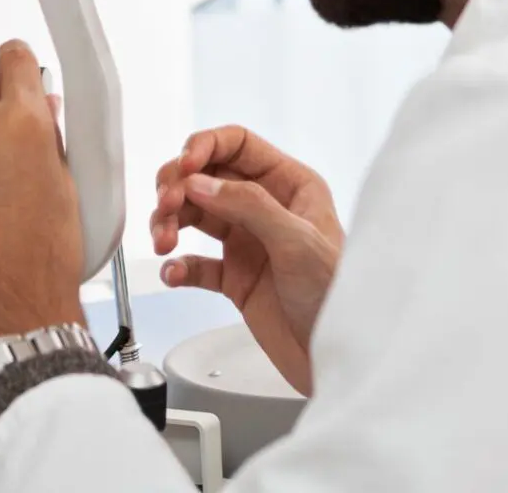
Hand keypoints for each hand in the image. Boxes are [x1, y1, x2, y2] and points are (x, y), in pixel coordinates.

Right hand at [150, 126, 343, 394]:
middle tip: (166, 208)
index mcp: (289, 185)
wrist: (343, 362)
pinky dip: (178, 265)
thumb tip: (198, 182)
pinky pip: (195, 262)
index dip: (203, 147)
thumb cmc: (341, 300)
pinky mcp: (235, 278)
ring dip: (170, 223)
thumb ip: (247, 205)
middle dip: (177, 187)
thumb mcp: (297, 243)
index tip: (183, 167)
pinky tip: (173, 273)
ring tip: (164, 243)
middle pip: (204, 177)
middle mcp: (265, 207)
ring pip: (192, 215)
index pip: (236, 145)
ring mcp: (248, 241)